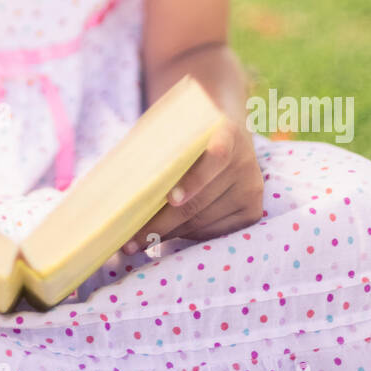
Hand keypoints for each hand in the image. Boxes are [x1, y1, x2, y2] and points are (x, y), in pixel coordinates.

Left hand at [120, 116, 264, 253]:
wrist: (227, 127)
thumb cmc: (189, 129)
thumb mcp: (177, 127)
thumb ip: (158, 148)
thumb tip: (118, 183)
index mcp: (228, 132)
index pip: (216, 156)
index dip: (195, 180)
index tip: (171, 198)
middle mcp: (245, 161)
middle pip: (200, 202)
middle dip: (161, 223)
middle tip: (131, 239)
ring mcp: (251, 187)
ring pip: (203, 222)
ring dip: (169, 234)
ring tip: (139, 242)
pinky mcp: (252, 210)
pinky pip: (214, 232)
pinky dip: (187, 235)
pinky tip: (166, 237)